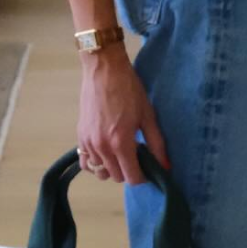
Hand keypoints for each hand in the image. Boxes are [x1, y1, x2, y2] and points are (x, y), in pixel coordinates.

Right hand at [76, 46, 170, 184]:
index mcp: (121, 143)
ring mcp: (89, 143)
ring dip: (112, 167)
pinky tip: (105, 152)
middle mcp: (102, 148)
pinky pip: (85, 162)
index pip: (132, 177)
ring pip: (100, 171)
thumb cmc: (129, 90)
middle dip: (128, 171)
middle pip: (116, 177)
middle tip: (136, 155)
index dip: (142, 176)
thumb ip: (156, 144)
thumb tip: (166, 166)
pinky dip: (95, 163)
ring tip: (120, 152)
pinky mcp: (80, 136)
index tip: (147, 167)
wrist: (104, 70)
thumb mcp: (147, 116)